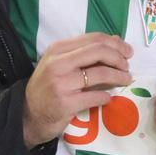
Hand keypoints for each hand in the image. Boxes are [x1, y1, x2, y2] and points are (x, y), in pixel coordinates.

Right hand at [23, 33, 132, 147]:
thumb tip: (115, 40)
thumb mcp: (60, 64)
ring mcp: (62, 84)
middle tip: (127, 66)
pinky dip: (107, 96)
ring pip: (100, 73)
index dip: (115, 43)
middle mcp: (58, 63)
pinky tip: (108, 97)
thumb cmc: (47, 88)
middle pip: (98, 51)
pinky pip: (96, 96)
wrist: (28, 115)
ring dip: (118, 76)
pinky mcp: (66, 104)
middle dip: (119, 58)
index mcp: (58, 49)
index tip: (128, 52)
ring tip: (126, 80)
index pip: (93, 39)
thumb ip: (84, 52)